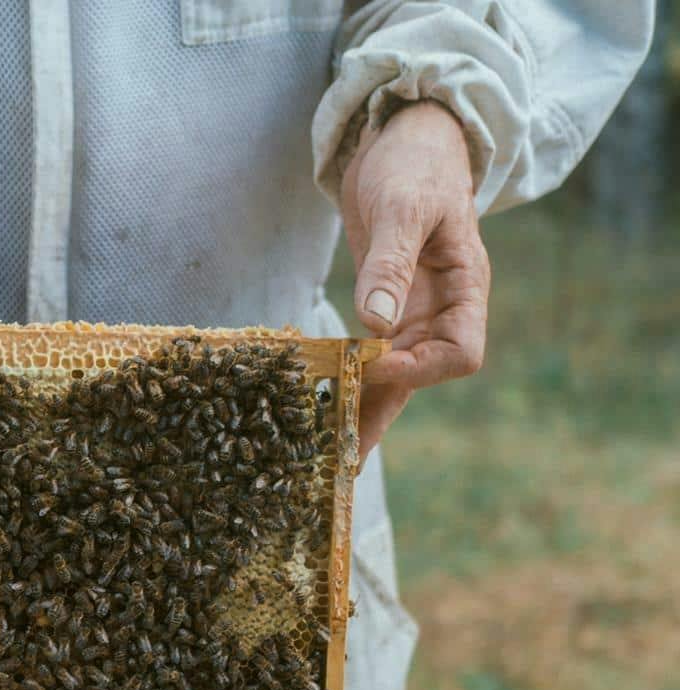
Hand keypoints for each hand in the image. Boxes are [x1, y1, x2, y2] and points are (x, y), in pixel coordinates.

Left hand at [340, 101, 490, 452]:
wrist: (404, 138)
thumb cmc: (415, 163)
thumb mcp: (402, 207)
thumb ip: (389, 262)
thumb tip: (376, 323)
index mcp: (464, 286)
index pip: (459, 351)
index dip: (419, 366)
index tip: (373, 362)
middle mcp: (441, 308)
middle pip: (420, 376)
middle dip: (383, 410)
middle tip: (343, 455)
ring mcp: (411, 310)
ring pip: (391, 374)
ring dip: (362, 407)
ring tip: (328, 452)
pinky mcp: (380, 305)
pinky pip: (368, 353)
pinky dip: (348, 379)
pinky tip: (321, 406)